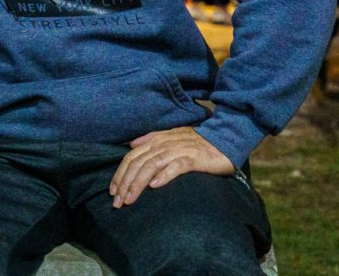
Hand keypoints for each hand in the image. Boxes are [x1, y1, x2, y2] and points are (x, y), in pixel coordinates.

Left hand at [109, 127, 232, 206]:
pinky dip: (164, 175)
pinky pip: (176, 167)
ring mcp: (179, 150)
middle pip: (138, 162)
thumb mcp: (172, 136)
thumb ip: (152, 139)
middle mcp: (165, 144)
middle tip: (117, 202)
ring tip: (130, 199)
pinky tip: (155, 186)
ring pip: (152, 165)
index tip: (113, 191)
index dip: (120, 173)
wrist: (225, 138)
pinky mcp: (194, 159)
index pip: (132, 157)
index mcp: (157, 140)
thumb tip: (132, 144)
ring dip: (138, 183)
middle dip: (125, 182)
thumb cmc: (197, 142)